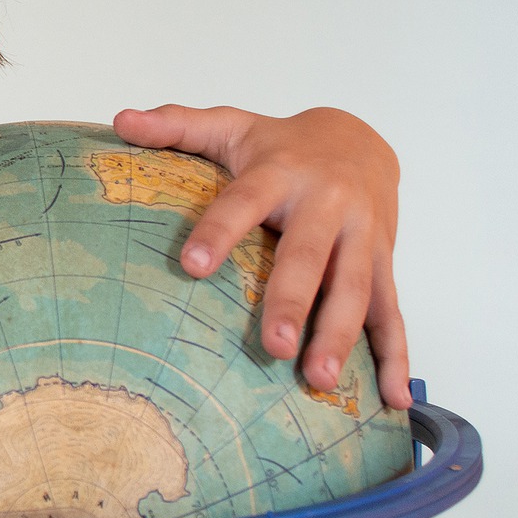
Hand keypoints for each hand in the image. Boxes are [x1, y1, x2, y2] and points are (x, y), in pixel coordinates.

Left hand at [113, 104, 410, 409]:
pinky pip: (392, 313)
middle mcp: (328, 204)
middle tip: (271, 345)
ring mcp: (363, 237)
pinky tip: (392, 397)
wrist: (362, 140)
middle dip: (292, 301)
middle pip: (309, 256)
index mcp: (281, 172)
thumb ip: (177, 126)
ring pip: (355, 289)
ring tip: (318, 379)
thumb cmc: (284, 146)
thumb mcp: (231, 127)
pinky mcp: (385, 264)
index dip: (219, 230)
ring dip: (339, 336)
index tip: (191, 265)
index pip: (244, 201)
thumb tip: (121, 120)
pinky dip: (397, 357)